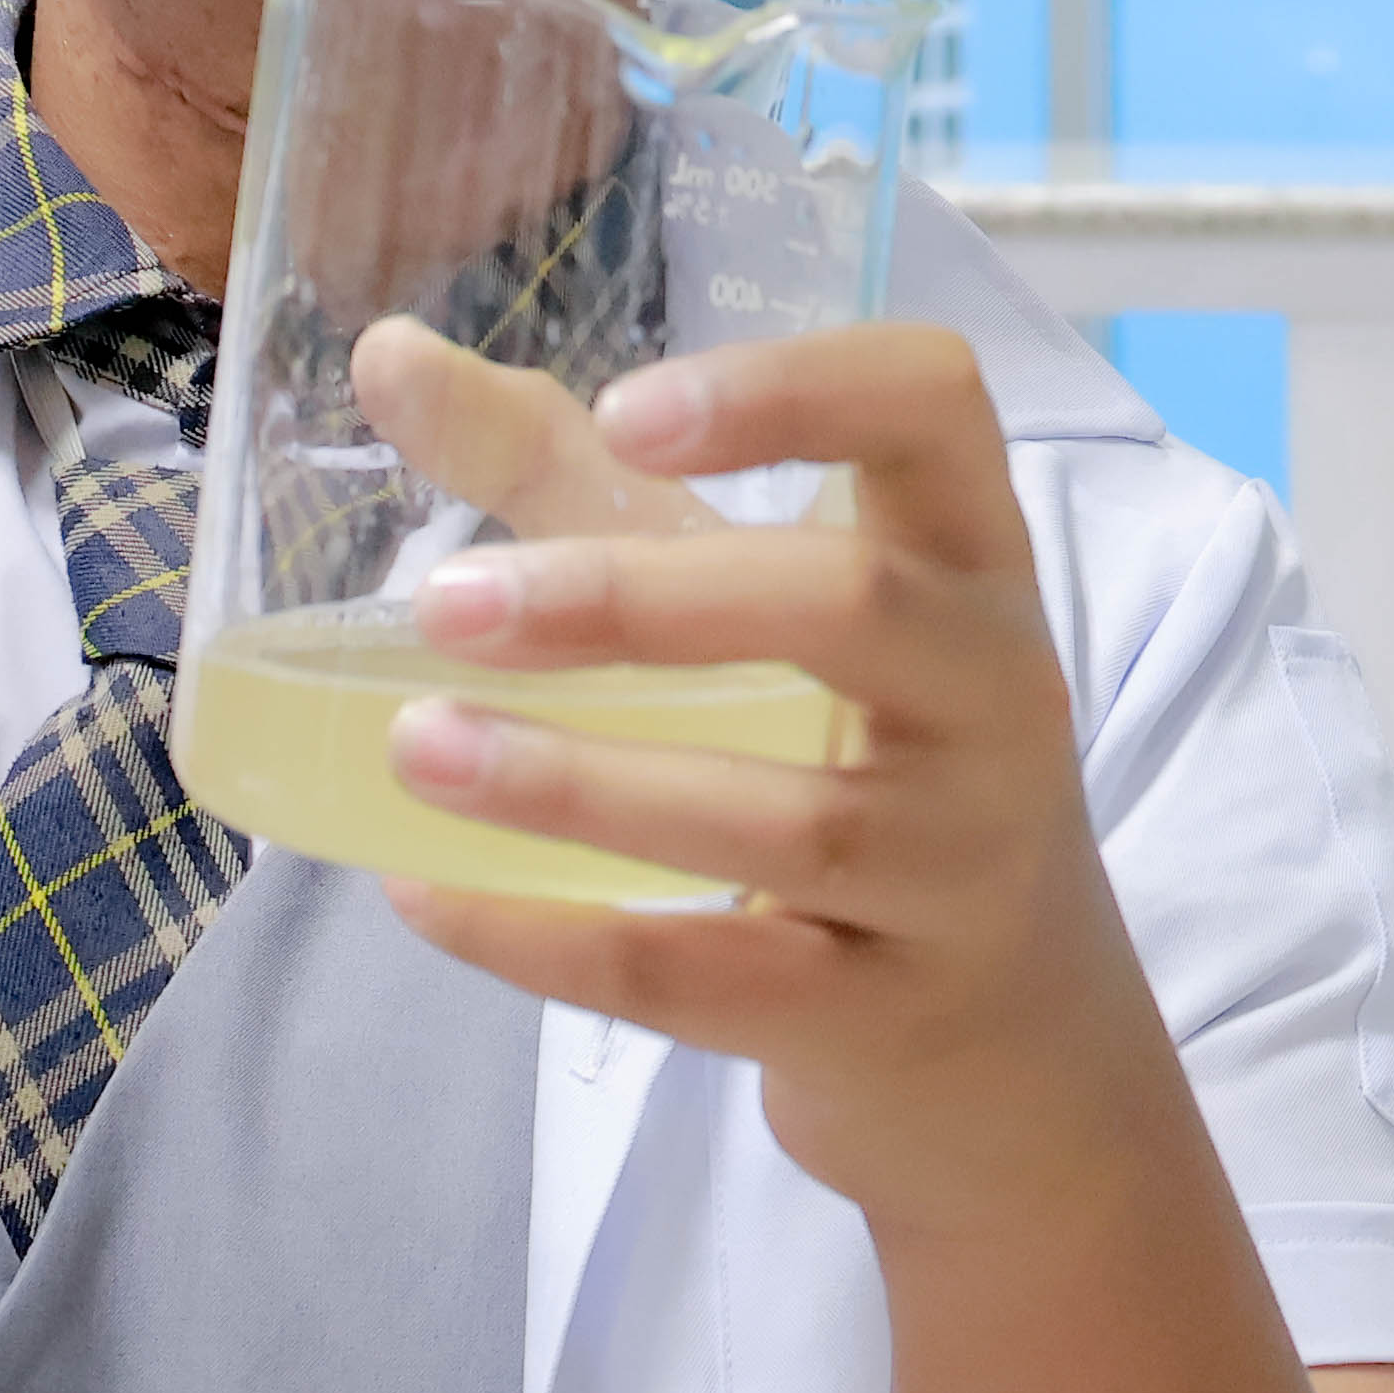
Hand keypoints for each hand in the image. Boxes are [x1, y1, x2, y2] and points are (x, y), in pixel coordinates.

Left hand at [368, 321, 1180, 1240]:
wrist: (1007, 1035)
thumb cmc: (856, 756)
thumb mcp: (746, 605)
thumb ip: (570, 479)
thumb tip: (386, 357)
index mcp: (965, 558)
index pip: (934, 408)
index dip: (792, 388)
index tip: (626, 414)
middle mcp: (993, 696)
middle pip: (848, 605)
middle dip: (633, 600)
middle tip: (442, 602)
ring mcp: (958, 867)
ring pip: (781, 820)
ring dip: (576, 786)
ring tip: (413, 745)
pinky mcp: (887, 1015)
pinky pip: (713, 978)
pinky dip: (555, 939)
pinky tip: (424, 893)